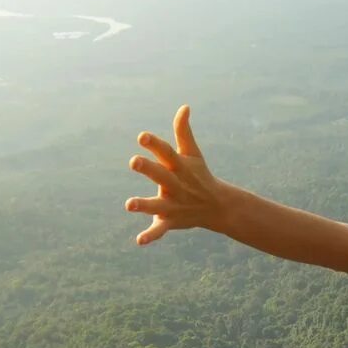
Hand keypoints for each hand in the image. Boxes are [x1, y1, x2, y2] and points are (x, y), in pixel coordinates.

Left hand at [125, 105, 230, 244]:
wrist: (218, 206)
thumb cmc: (199, 174)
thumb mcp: (192, 153)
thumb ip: (183, 131)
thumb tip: (184, 106)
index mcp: (179, 166)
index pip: (166, 152)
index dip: (154, 144)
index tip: (142, 137)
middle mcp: (176, 185)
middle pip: (161, 175)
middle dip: (148, 169)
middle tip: (133, 161)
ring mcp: (174, 204)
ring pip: (157, 205)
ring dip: (144, 205)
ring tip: (128, 204)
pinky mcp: (171, 221)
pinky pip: (160, 229)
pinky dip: (151, 236)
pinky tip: (139, 241)